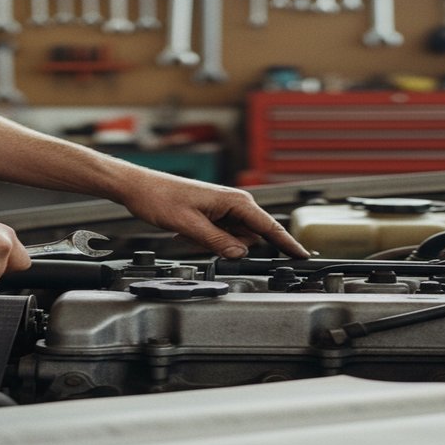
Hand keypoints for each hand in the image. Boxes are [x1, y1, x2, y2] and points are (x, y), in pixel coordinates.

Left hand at [118, 171, 309, 258]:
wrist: (140, 188)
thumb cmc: (160, 198)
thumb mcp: (189, 226)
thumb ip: (218, 242)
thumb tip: (240, 254)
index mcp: (235, 201)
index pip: (269, 227)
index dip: (288, 244)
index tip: (304, 256)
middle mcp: (235, 203)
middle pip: (252, 237)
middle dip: (234, 247)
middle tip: (201, 240)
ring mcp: (225, 209)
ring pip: (236, 239)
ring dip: (218, 244)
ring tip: (188, 233)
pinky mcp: (215, 215)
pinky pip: (223, 236)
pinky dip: (209, 240)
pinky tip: (187, 233)